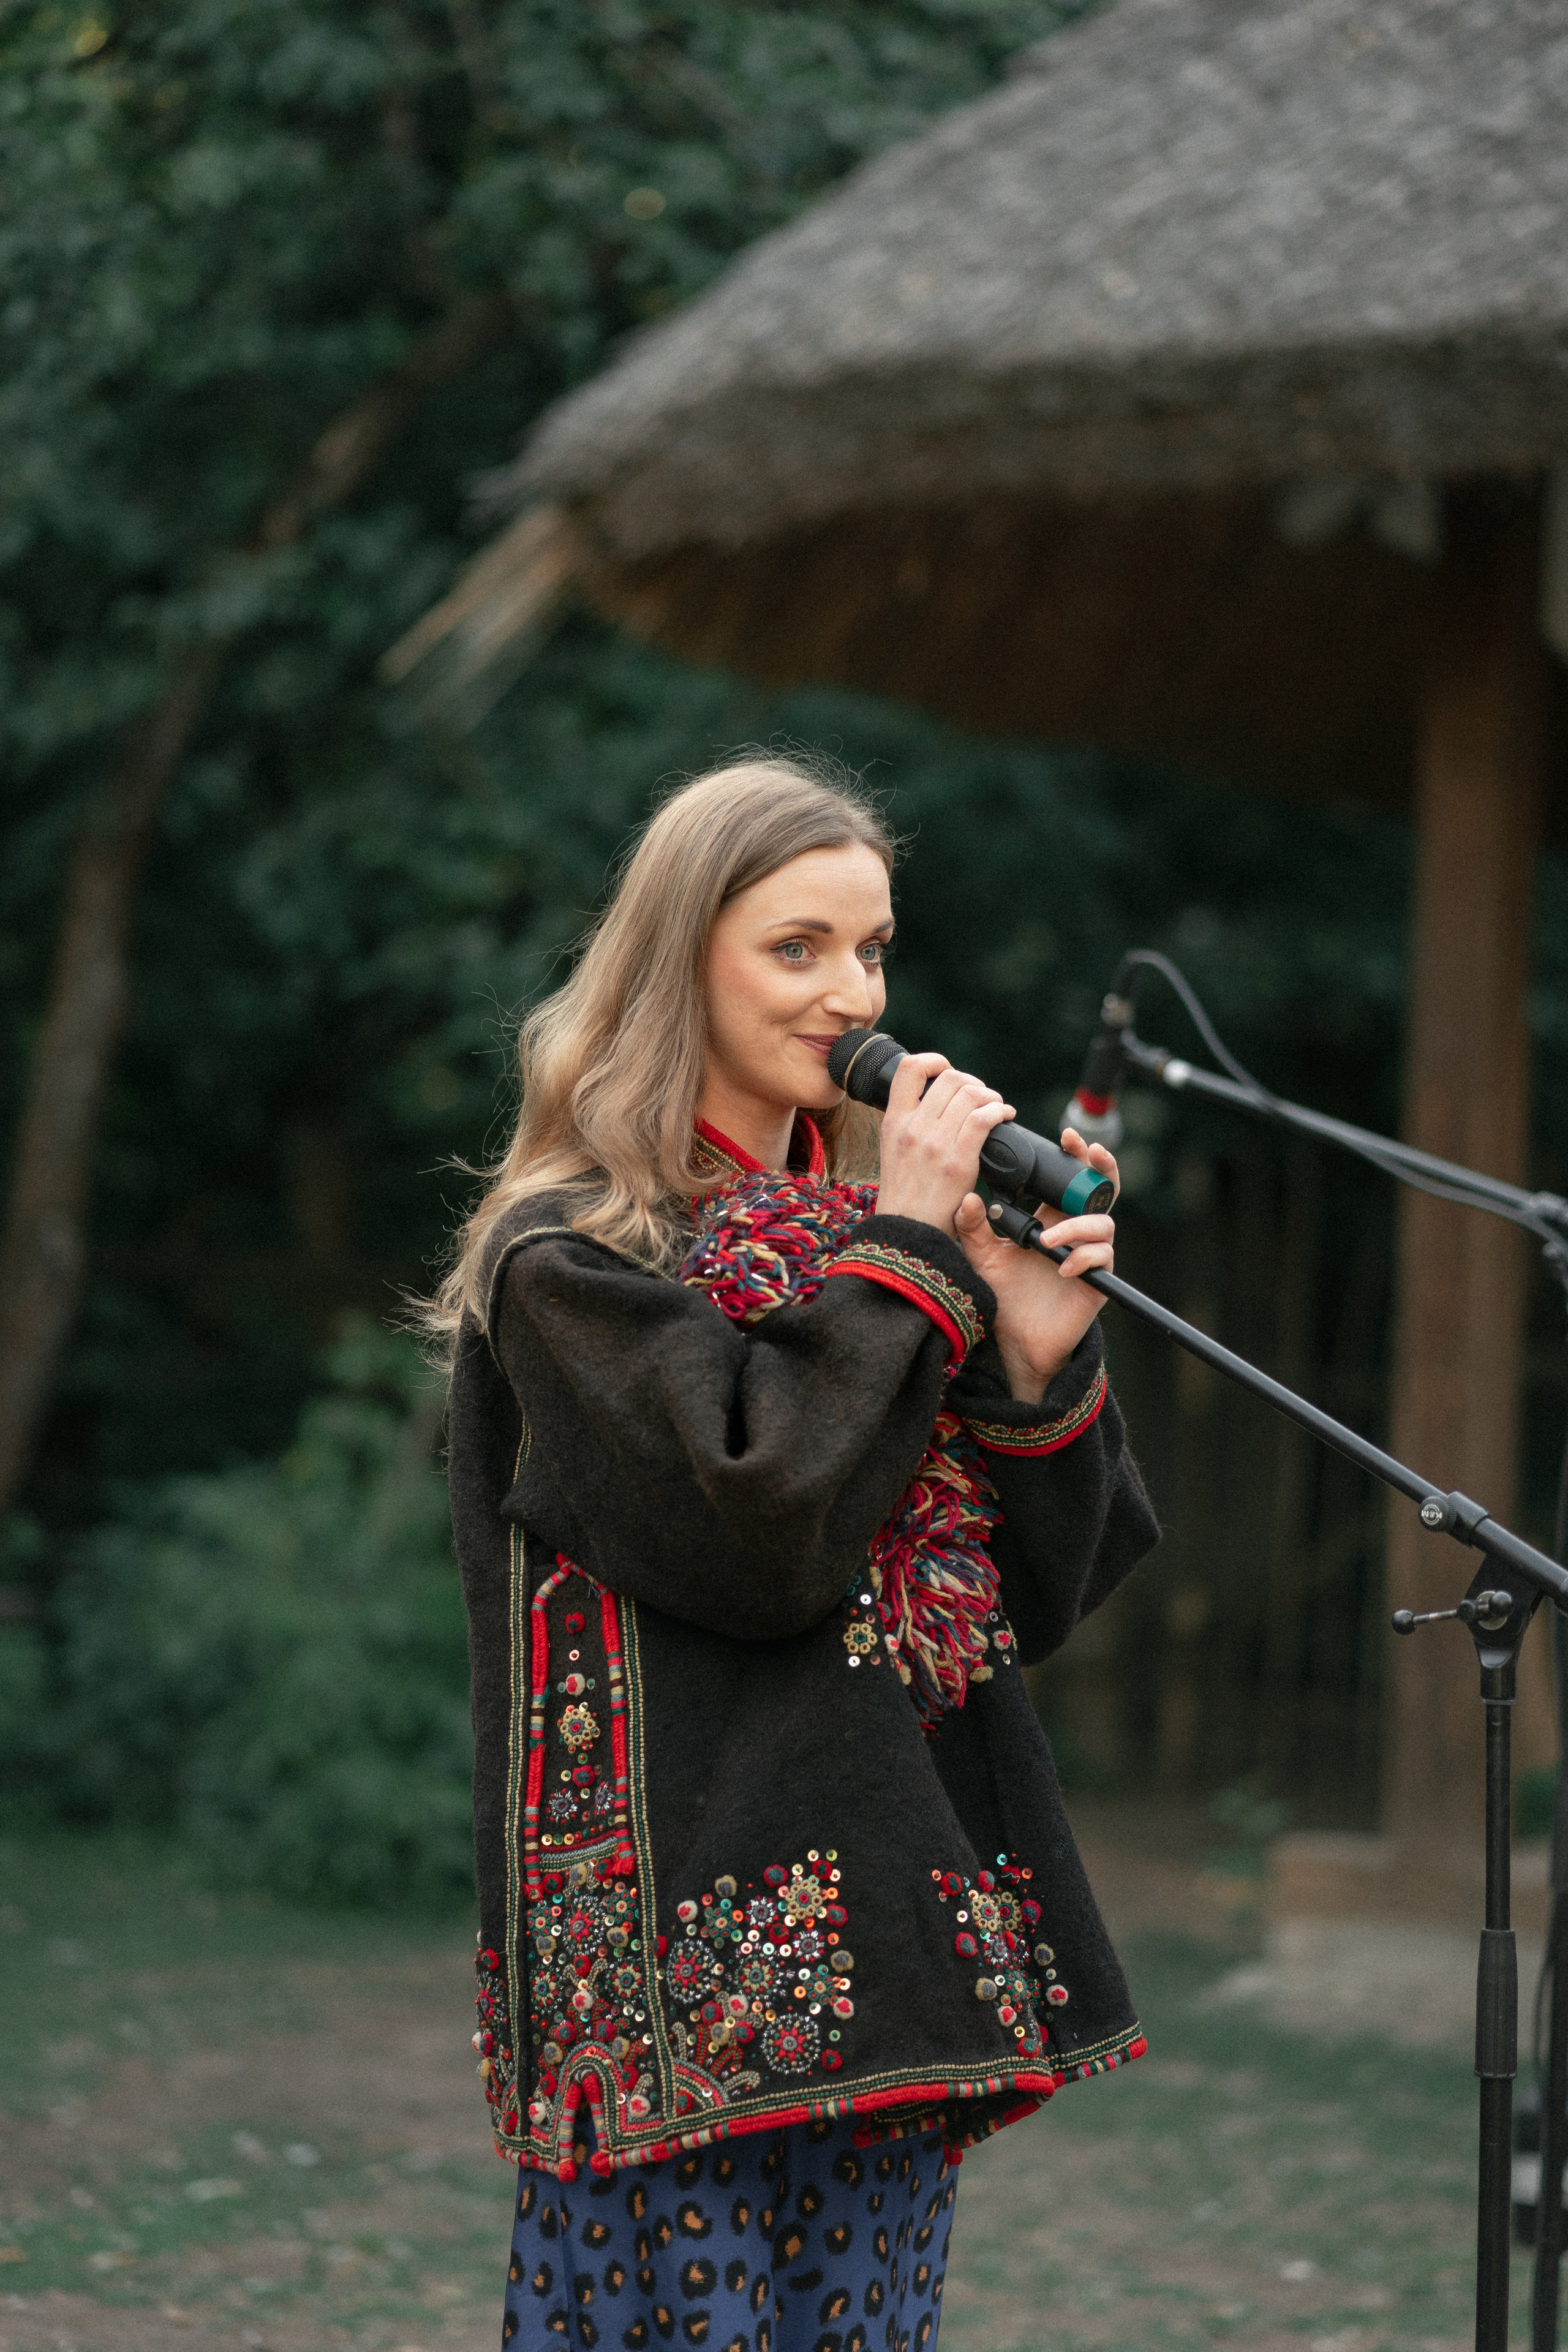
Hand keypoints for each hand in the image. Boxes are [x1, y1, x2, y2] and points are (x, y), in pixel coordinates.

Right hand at [874, 1052, 1012, 1230]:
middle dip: (972, 1082)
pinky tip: (1004, 1117)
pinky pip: (984, 1119)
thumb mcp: (892, 1151)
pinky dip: (999, 1111)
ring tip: (996, 1108)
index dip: (935, 1061)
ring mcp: (934, 1143)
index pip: (909, 1069)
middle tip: (982, 1097)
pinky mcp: (957, 1162)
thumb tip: (934, 1100)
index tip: (948, 1072)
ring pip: (971, 1094)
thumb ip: (909, 1124)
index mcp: (893, 1122)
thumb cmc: (905, 1197)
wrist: (906, 1234)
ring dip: (991, 1096)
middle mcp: (912, 1127)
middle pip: (949, 1077)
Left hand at [953, 1128, 1118, 1402]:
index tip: (1065, 1136)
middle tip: (1089, 1152)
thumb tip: (968, 1197)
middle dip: (1100, 1167)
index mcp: (1050, 1216)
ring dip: (1077, 1225)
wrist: (1014, 1338)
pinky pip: (1103, 1257)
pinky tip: (1061, 1266)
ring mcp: (1089, 1254)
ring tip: (1047, 1241)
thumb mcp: (981, 1255)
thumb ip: (973, 1226)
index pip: (1068, 1177)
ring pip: (1103, 1222)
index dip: (1074, 1154)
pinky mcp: (1098, 1280)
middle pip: (1101, 1188)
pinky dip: (1083, 1257)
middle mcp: (1074, 1230)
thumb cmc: (1002, 1293)